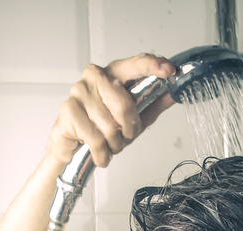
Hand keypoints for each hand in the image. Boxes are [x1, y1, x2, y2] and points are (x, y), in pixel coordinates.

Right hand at [49, 54, 176, 166]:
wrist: (73, 146)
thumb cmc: (103, 127)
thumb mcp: (134, 117)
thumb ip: (153, 104)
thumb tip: (173, 94)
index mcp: (113, 73)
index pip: (135, 64)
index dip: (152, 66)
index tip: (169, 70)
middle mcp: (95, 77)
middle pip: (124, 105)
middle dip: (129, 129)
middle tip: (125, 135)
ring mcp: (79, 91)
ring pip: (110, 126)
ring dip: (115, 144)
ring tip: (109, 143)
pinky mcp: (69, 110)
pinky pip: (96, 139)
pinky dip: (102, 153)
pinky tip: (100, 152)